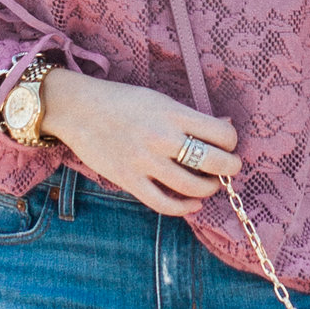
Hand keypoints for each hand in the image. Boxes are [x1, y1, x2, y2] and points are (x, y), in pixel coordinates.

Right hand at [40, 69, 240, 217]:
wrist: (77, 109)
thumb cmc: (122, 101)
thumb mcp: (159, 99)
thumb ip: (190, 116)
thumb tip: (226, 126)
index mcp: (173, 113)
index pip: (222, 134)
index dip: (232, 142)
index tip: (227, 144)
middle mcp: (162, 138)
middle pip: (214, 162)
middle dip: (230, 168)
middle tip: (229, 168)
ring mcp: (145, 162)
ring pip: (193, 187)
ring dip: (209, 189)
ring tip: (210, 184)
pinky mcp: (129, 180)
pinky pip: (164, 204)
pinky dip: (184, 208)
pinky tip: (192, 203)